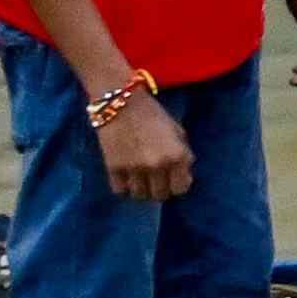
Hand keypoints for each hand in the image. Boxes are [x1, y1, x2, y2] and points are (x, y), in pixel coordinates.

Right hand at [87, 81, 197, 206]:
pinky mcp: (113, 167)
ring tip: (140, 180)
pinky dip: (124, 187)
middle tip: (155, 180)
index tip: (172, 180)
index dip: (177, 185)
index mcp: (178, 156)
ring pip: (140, 196)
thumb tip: (183, 176)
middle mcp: (158, 165)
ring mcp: (135, 168)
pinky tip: (126, 178)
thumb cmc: (153, 114)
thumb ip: (182, 154)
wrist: (121, 101)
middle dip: (160, 189)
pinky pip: (120, 190)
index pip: (181, 189)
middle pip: (160, 195)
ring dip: (141, 190)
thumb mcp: (177, 132)